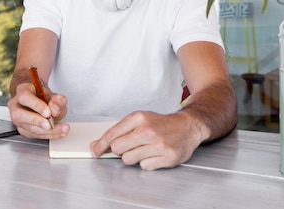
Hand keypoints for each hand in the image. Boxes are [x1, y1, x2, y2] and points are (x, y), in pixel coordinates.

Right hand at [7, 82, 68, 138]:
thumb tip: (55, 109)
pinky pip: (33, 135)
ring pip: (26, 127)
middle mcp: (16, 105)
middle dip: (36, 121)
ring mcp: (18, 119)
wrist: (42, 103)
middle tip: (50, 125)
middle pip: (19, 114)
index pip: (24, 97)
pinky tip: (58, 133)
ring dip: (46, 131)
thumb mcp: (54, 95)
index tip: (48, 112)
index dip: (36, 105)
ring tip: (61, 129)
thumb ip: (57, 100)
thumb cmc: (44, 97)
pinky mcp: (23, 130)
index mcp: (22, 90)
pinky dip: (48, 135)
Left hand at [89, 111, 203, 169]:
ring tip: (144, 149)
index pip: (112, 134)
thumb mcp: (140, 120)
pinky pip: (144, 167)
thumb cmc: (161, 124)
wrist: (187, 127)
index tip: (95, 151)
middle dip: (120, 150)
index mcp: (139, 117)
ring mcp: (158, 144)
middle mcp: (148, 130)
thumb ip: (119, 131)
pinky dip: (147, 163)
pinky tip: (154, 154)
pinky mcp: (167, 157)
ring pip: (129, 160)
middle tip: (130, 146)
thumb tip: (97, 145)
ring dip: (133, 157)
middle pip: (118, 149)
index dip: (100, 145)